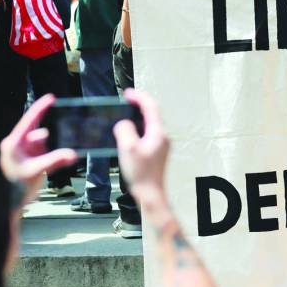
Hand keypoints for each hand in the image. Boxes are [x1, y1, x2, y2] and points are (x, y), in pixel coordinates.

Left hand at [0, 95, 77, 207]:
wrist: (11, 202)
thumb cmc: (15, 186)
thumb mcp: (37, 171)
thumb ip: (55, 161)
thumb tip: (71, 154)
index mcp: (14, 143)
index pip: (29, 121)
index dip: (40, 108)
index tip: (51, 98)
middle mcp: (17, 145)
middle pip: (38, 133)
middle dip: (49, 141)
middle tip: (54, 148)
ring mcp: (24, 151)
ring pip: (43, 144)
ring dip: (50, 153)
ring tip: (48, 167)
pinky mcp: (30, 158)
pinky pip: (45, 152)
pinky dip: (50, 158)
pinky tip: (48, 169)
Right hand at [114, 89, 168, 206]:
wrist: (151, 193)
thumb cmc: (141, 174)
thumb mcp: (128, 149)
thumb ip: (125, 130)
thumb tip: (123, 123)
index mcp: (158, 133)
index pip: (151, 107)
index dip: (139, 97)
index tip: (127, 93)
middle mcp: (162, 136)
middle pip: (152, 114)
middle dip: (139, 105)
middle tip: (126, 101)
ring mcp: (161, 144)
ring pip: (150, 124)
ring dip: (138, 116)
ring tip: (124, 114)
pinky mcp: (157, 151)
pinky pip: (147, 133)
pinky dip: (138, 128)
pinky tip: (128, 133)